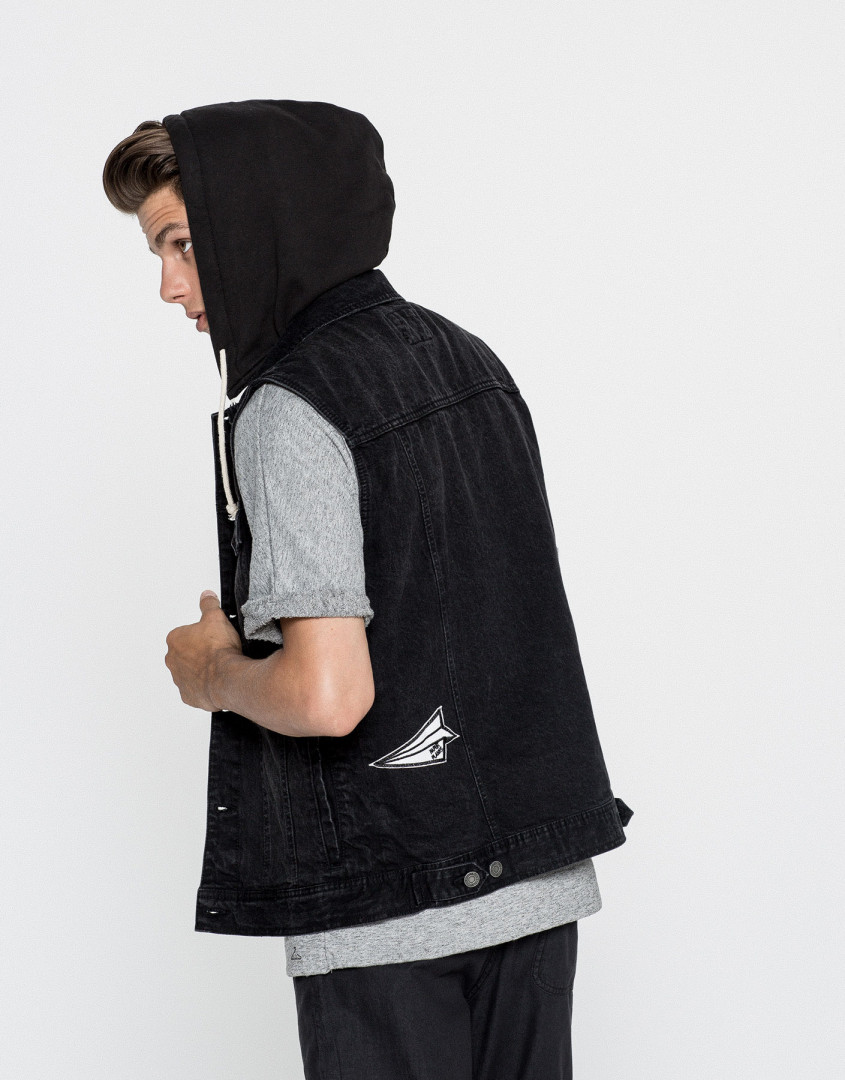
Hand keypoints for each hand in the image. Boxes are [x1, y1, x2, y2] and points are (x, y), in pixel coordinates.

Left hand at [164, 590, 242, 710]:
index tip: (212, 637)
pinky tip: (216, 681)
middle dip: (198, 653)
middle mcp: (172, 660)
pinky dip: (203, 687)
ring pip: (188, 672)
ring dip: (200, 670)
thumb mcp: (216, 618)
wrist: (226, 677)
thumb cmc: (219, 649)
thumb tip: (206, 595)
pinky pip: (194, 690)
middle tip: (216, 652)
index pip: (185, 634)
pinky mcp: (188, 696)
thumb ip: (209, 605)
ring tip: (219, 667)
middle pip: (185, 653)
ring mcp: (179, 680)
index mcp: (175, 640)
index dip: (201, 634)